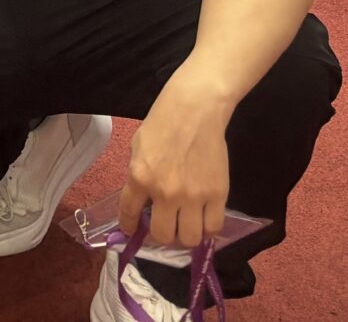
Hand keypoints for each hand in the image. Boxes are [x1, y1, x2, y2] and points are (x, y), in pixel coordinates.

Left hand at [118, 81, 234, 252]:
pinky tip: (203, 218)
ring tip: (186, 223)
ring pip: (190, 238)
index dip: (130, 227)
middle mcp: (165, 192)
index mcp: (140, 178)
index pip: (129, 215)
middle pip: (163, 236)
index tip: (133, 230)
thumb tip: (142, 202)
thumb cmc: (162, 123)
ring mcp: (193, 196)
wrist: (195, 110)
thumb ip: (138, 177)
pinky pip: (214, 227)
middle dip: (163, 234)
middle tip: (167, 223)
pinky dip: (207, 228)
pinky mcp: (218, 194)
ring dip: (186, 234)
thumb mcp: (138, 148)